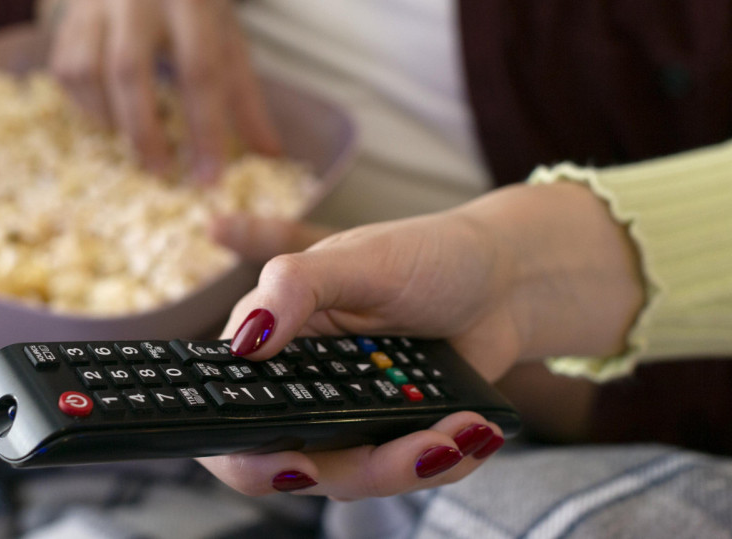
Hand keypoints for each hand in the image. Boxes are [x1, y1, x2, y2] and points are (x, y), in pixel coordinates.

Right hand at [39, 0, 281, 181]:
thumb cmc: (192, 4)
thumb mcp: (226, 35)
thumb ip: (245, 95)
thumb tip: (271, 155)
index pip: (198, 69)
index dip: (204, 129)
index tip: (209, 177)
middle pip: (131, 72)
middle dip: (146, 133)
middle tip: (163, 174)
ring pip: (91, 73)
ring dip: (114, 121)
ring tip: (140, 147)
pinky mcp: (67, 16)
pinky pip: (68, 72)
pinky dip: (89, 107)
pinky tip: (112, 121)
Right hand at [197, 182, 645, 498]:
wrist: (504, 278)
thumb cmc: (426, 254)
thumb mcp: (360, 259)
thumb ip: (294, 287)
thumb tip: (244, 341)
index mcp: (271, 343)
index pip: (227, 414)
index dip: (245, 456)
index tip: (295, 462)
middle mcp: (301, 388)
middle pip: (296, 464)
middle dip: (360, 468)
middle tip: (419, 449)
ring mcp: (349, 416)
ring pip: (356, 477)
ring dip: (414, 463)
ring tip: (467, 427)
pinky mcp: (395, 435)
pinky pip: (407, 474)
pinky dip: (446, 459)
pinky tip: (477, 428)